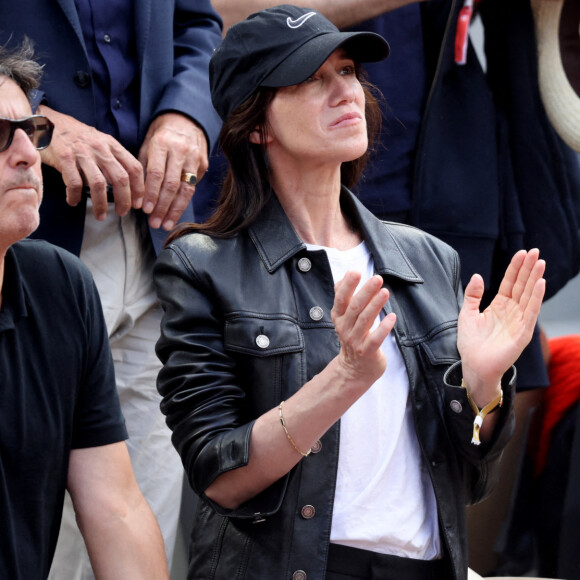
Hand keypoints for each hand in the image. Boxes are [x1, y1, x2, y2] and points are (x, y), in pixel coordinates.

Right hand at [38, 105, 144, 221]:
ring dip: (101, 204)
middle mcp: (99, 147)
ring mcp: (82, 152)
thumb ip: (113, 160)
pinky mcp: (64, 157)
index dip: (139, 188)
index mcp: (112, 144)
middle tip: (122, 212)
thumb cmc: (77, 137)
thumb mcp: (100, 142)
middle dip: (124, 200)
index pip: (134, 168)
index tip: (138, 203)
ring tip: (100, 215)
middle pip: (120, 178)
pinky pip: (74, 183)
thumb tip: (127, 186)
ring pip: (98, 184)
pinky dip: (75, 196)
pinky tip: (74, 201)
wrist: (47, 122)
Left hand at [138, 112, 208, 230]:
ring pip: (186, 189)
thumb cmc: (162, 135)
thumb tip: (138, 196)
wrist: (185, 120)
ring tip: (166, 224)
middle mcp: (180, 151)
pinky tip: (175, 214)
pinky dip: (183, 202)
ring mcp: (194, 158)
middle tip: (155, 223)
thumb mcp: (148, 145)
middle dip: (163, 207)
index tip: (146, 210)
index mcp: (162, 144)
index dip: (151, 194)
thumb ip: (144, 168)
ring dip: (175, 210)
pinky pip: (193, 187)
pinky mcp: (203, 164)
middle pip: (172, 184)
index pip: (156, 173)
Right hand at [331, 272, 395, 389]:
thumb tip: (347, 274)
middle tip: (377, 279)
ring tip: (385, 292)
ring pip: (365, 320)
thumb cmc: (353, 335)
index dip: (347, 285)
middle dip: (366, 292)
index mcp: (339, 316)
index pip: (341, 298)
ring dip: (375, 305)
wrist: (355, 368)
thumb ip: (345, 295)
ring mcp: (355, 340)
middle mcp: (344, 327)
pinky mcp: (367, 352)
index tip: (356, 272)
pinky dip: (384, 327)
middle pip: (354, 307)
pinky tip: (392, 316)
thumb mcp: (345, 316)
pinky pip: (375, 338)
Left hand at [457, 249, 545, 404]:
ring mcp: (519, 321)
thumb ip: (472, 295)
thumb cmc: (470, 343)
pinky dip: (536, 297)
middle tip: (535, 251)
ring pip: (528, 295)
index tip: (522, 252)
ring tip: (540, 262)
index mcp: (499, 306)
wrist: (473, 365)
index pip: (510, 282)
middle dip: (528, 268)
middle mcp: (511, 311)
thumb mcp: (467, 314)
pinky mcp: (523, 332)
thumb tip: (477, 275)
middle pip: (522, 285)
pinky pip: (531, 312)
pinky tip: (540, 283)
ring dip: (535, 279)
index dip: (515, 268)